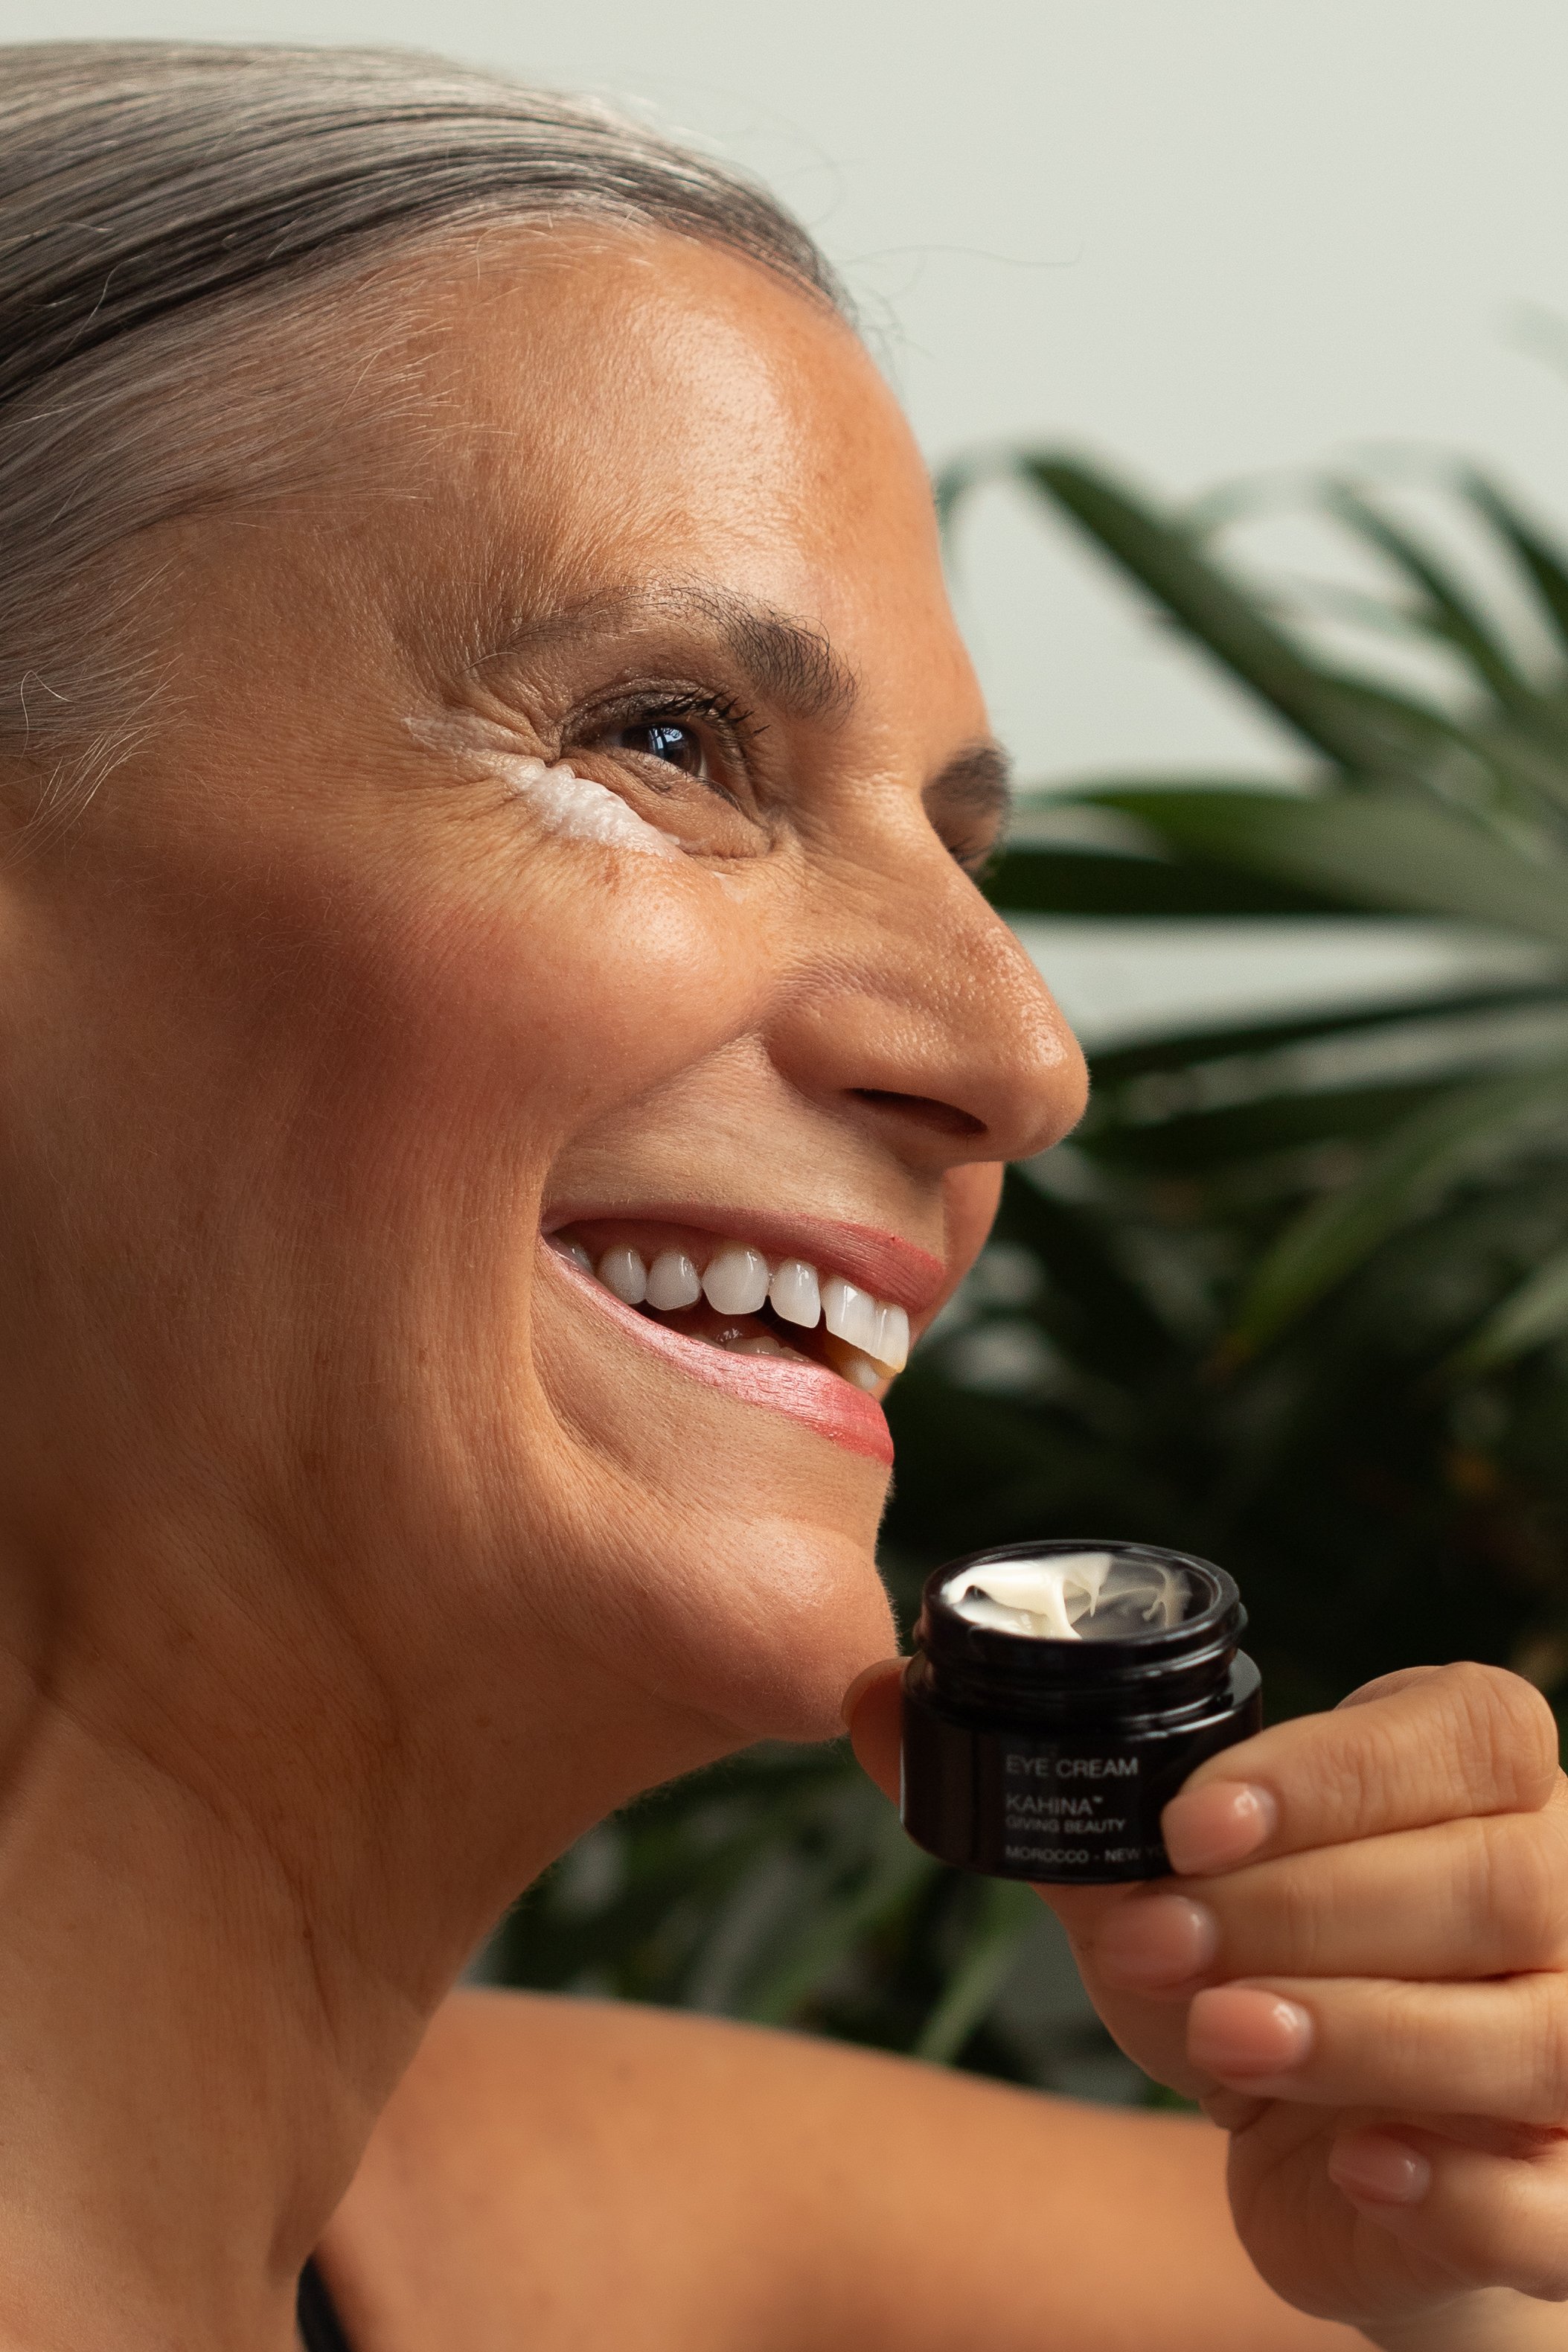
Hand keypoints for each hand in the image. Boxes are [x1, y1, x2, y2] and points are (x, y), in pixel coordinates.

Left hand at [847, 1660, 1567, 2345]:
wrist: (1347, 2166)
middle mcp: (1566, 1896)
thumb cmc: (1263, 1981)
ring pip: (1542, 2030)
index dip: (1338, 1773)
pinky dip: (1459, 2185)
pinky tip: (1351, 2165)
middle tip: (1161, 1946)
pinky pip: (1558, 2197)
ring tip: (1219, 2037)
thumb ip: (1052, 1798)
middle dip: (1310, 1912)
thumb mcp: (1162, 1887)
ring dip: (1364, 2032)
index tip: (1189, 1821)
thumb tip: (874, 1703)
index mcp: (1482, 1779)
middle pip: (1503, 1880)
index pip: (1471, 1732)